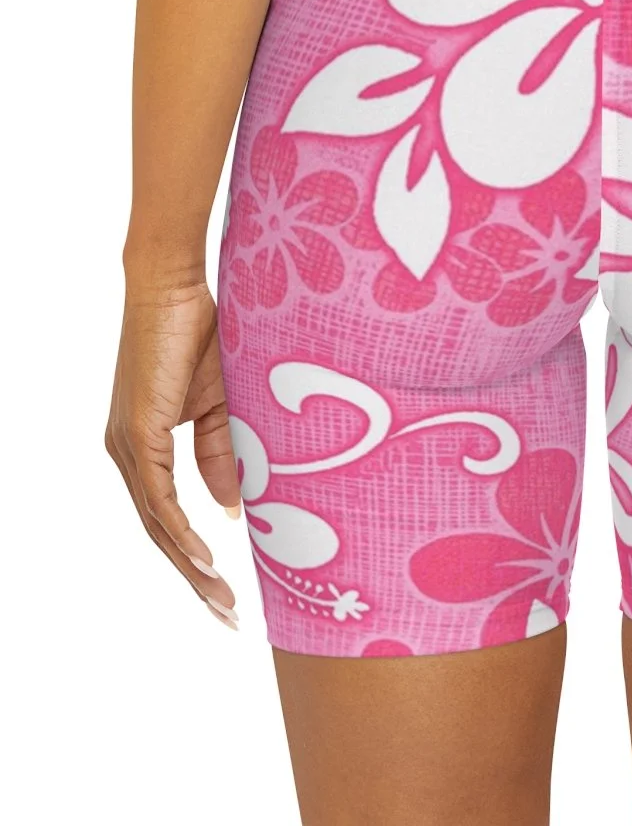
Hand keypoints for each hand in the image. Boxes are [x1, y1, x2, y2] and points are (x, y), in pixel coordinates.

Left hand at [105, 279, 241, 628]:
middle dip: (193, 578)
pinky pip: (157, 496)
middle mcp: (128, 453)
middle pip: (159, 532)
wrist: (174, 287)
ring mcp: (128, 446)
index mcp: (144, 448)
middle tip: (226, 614)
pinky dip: (180, 530)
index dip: (194, 557)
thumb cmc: (200, 334)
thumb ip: (224, 455)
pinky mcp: (137, 434)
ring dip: (190, 566)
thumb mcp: (223, 405)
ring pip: (156, 523)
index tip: (227, 588)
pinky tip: (205, 558)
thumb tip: (231, 510)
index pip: (167, 518)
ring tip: (222, 600)